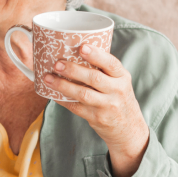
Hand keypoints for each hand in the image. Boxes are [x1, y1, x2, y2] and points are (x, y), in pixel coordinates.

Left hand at [42, 43, 150, 176]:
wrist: (129, 128)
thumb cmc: (119, 99)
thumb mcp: (120, 82)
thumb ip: (104, 70)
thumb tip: (74, 53)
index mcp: (122, 77)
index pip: (111, 63)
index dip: (96, 55)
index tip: (82, 47)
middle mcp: (117, 91)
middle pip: (94, 78)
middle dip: (73, 70)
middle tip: (57, 64)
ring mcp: (107, 106)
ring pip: (83, 94)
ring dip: (63, 85)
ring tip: (48, 78)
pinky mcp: (97, 118)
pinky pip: (76, 107)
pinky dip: (62, 100)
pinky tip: (52, 94)